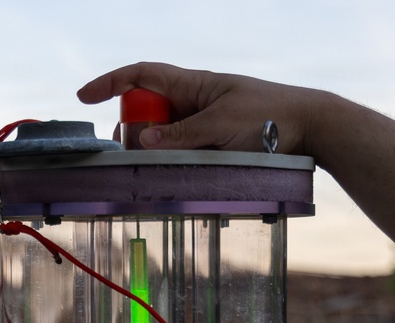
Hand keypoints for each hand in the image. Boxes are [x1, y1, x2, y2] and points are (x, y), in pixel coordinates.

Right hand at [77, 62, 320, 154]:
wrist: (310, 126)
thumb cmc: (270, 115)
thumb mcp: (221, 125)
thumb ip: (181, 135)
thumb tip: (141, 141)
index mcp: (193, 84)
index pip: (141, 76)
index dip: (110, 83)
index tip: (84, 97)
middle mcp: (193, 101)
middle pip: (145, 110)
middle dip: (129, 128)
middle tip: (125, 152)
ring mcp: (201, 123)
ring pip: (161, 135)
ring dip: (149, 150)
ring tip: (148, 168)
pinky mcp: (212, 143)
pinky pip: (180, 151)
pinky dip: (169, 161)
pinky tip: (169, 175)